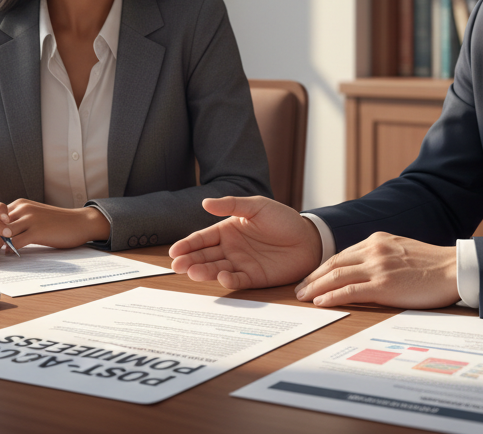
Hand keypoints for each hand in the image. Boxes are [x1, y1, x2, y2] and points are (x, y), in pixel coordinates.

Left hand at [5, 199, 110, 249]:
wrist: (80, 222)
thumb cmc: (58, 221)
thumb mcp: (35, 215)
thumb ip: (19, 220)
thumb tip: (1, 233)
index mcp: (21, 203)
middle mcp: (23, 208)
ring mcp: (30, 219)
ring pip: (4, 233)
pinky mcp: (37, 232)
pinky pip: (16, 242)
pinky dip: (10, 249)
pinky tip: (10, 253)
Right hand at [169, 196, 321, 289]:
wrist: (309, 238)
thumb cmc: (283, 219)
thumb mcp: (256, 206)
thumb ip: (231, 205)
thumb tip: (205, 202)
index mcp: (227, 230)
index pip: (202, 239)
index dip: (187, 245)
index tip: (174, 251)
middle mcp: (230, 249)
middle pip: (204, 256)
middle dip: (189, 261)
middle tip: (177, 266)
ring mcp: (241, 264)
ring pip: (216, 269)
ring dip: (204, 272)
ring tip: (193, 272)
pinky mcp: (253, 277)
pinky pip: (237, 280)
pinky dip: (228, 280)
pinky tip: (221, 277)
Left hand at [294, 232, 458, 308]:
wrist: (454, 269)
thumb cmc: (433, 265)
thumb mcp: (401, 251)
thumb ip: (382, 256)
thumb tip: (364, 269)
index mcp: (378, 241)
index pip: (342, 255)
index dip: (323, 268)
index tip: (312, 278)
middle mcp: (374, 250)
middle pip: (333, 264)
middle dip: (313, 277)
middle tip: (299, 289)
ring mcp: (378, 267)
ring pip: (337, 276)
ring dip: (316, 287)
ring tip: (303, 297)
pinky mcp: (384, 285)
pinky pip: (350, 292)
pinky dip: (332, 297)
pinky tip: (321, 302)